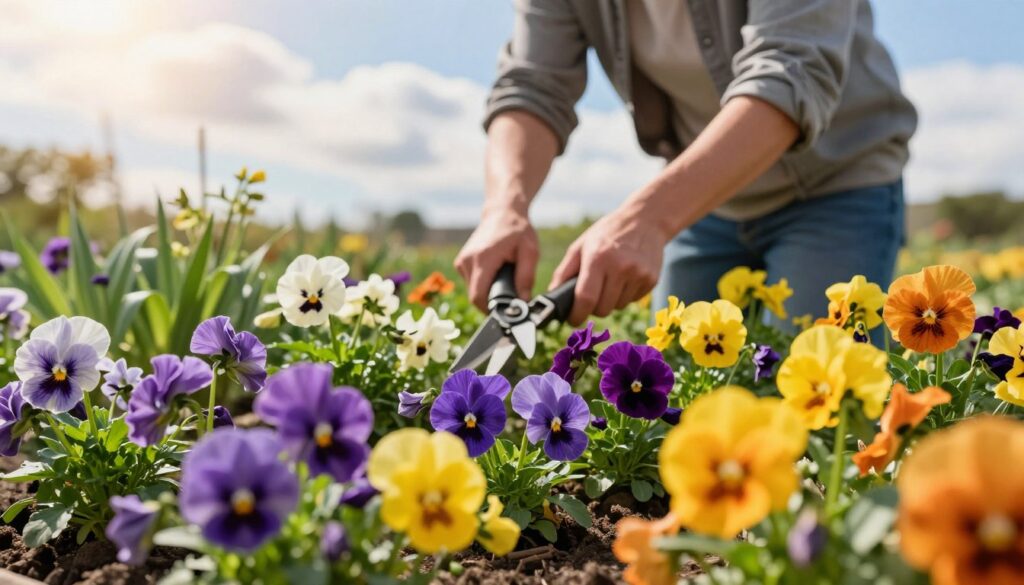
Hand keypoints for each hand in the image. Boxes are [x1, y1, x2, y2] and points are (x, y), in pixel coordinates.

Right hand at [455, 209, 538, 310]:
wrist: (502, 212)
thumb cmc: (518, 231)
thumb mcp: (530, 252)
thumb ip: (526, 278)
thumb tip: (524, 302)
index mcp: (484, 258)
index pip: (478, 296)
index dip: (490, 309)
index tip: (506, 311)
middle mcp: (468, 260)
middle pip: (474, 297)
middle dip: (491, 302)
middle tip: (510, 297)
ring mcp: (462, 261)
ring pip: (471, 291)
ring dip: (486, 293)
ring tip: (503, 280)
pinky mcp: (460, 262)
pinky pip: (470, 283)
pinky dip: (482, 284)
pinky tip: (495, 274)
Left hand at [550, 204, 668, 325]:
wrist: (645, 220)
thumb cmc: (607, 233)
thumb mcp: (581, 245)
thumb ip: (564, 271)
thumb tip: (552, 295)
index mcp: (598, 258)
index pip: (586, 298)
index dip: (577, 315)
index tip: (572, 319)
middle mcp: (620, 267)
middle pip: (602, 309)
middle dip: (593, 307)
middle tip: (592, 294)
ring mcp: (639, 274)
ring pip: (617, 307)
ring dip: (610, 301)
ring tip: (610, 280)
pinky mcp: (651, 280)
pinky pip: (632, 301)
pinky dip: (625, 295)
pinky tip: (625, 277)